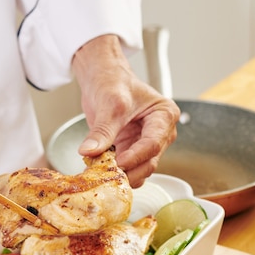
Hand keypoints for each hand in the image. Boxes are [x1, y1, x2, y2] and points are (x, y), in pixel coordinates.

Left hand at [72, 35, 179, 186]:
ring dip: (122, 175)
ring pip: (139, 170)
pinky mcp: (131, 151)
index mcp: (164, 116)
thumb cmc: (114, 81)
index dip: (136, 156)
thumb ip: (102, 130)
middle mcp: (160, 133)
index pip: (153, 143)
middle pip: (149, 161)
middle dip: (131, 171)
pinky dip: (114, 173)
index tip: (118, 163)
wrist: (102, 79)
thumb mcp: (110, 103)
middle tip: (109, 174)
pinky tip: (100, 171)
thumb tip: (89, 151)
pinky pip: (127, 169)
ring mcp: (145, 144)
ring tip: (102, 173)